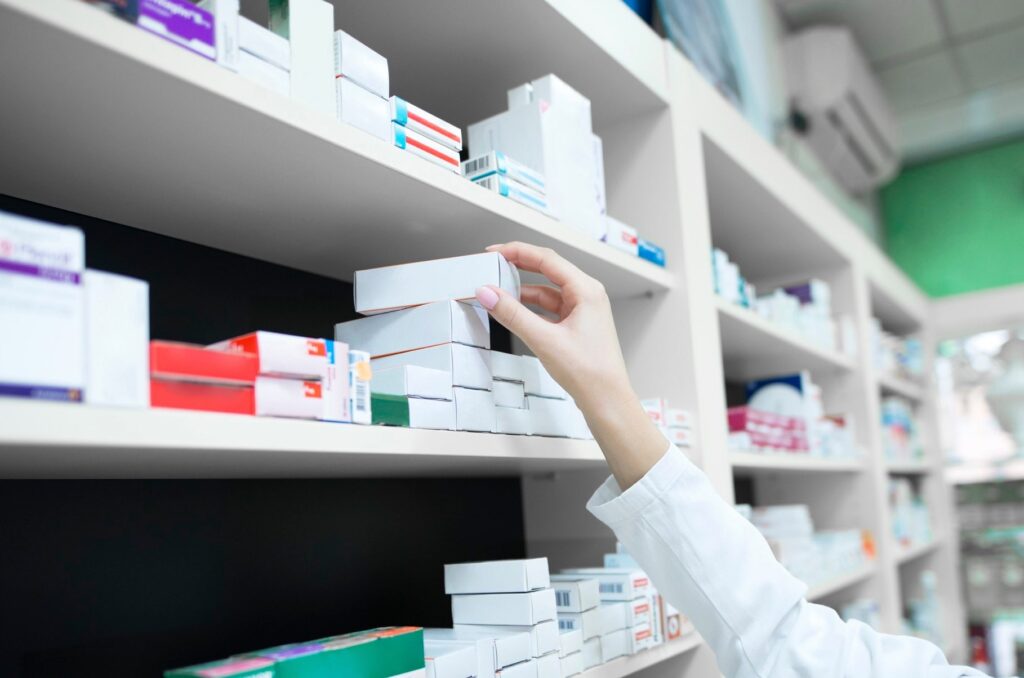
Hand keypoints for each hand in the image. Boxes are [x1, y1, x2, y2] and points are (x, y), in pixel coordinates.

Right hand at [475, 242, 668, 488]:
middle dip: (519, 266)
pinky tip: (515, 311)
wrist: (607, 400)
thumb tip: (488, 293)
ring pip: (547, 290)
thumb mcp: (544, 339)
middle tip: (493, 265)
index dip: (517, 252)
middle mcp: (587, 295)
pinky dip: (531, 307)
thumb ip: (512, 314)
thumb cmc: (589, 372)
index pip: (547, 259)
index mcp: (586, 290)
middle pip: (547, 270)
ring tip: (498, 291)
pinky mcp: (577, 325)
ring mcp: (583, 310)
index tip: (494, 252)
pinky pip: (550, 307)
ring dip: (523, 289)